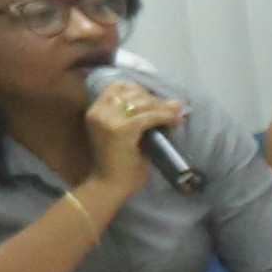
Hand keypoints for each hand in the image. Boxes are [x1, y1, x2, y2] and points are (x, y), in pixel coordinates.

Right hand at [83, 77, 178, 191]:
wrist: (110, 185)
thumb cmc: (121, 162)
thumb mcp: (129, 133)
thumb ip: (144, 116)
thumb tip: (175, 102)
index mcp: (96, 110)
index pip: (118, 86)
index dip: (139, 91)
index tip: (154, 102)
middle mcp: (99, 111)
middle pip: (133, 92)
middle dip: (154, 100)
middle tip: (170, 111)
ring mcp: (109, 119)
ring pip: (143, 102)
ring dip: (163, 108)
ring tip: (176, 117)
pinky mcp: (122, 129)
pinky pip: (150, 116)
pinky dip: (166, 117)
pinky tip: (176, 123)